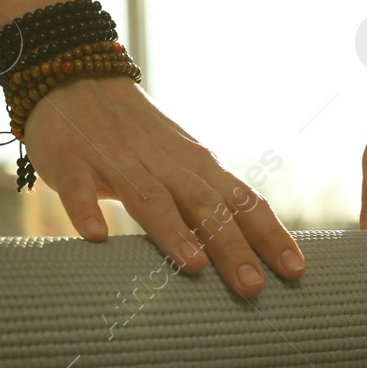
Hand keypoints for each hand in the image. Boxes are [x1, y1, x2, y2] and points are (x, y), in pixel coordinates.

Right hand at [23, 76, 305, 297]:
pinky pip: (78, 189)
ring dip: (173, 231)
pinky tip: (96, 236)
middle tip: (253, 287)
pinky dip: (86, 210)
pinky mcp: (71, 162)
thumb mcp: (180, 161)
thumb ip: (208, 199)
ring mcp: (117, 161)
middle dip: (232, 246)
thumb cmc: (136, 136)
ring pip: (150, 198)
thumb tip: (251, 250)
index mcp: (196, 164)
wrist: (75, 80)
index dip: (270, 235)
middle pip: (205, 205)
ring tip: (193, 265)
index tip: (295, 271)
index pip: (242, 201)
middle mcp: (164, 162)